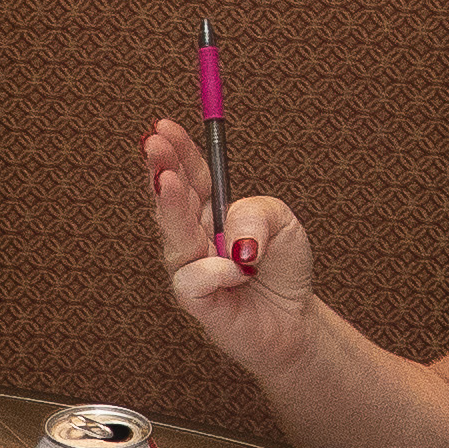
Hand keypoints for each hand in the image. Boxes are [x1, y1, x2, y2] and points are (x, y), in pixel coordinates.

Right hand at [143, 116, 330, 384]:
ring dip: (172, 207)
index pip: (190, 174)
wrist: (294, 320)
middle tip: (153, 144)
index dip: (177, 151)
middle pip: (170, 200)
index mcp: (211, 209)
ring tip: (169, 180)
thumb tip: (232, 238)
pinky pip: (193, 279)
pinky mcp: (196, 301)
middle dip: (160, 168)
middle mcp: (195, 237)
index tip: (164, 127)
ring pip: (173, 237)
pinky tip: (240, 270)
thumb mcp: (283, 223)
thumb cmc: (283, 267)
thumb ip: (256, 215)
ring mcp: (191, 268)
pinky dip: (217, 270)